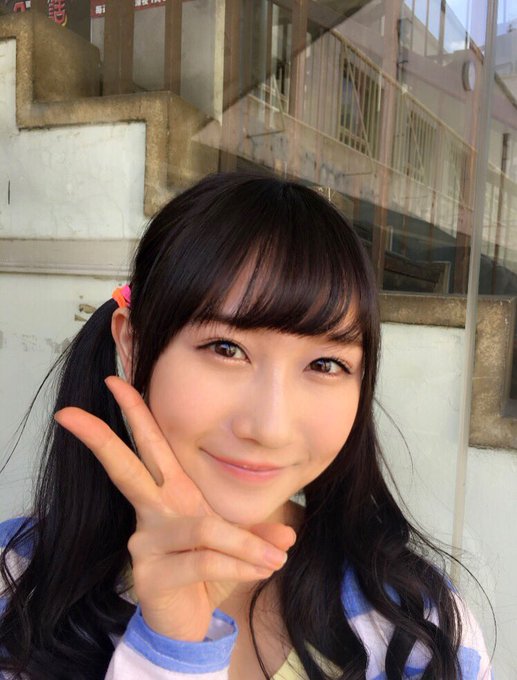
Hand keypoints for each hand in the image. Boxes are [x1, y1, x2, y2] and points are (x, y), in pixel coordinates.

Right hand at [54, 376, 295, 641]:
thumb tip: (289, 535)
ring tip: (276, 558)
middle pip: (127, 467)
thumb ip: (260, 533)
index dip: (134, 413)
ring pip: (204, 527)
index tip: (116, 381)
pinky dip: (241, 564)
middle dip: (102, 437)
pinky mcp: (152, 574)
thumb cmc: (208, 571)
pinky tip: (263, 570)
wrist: (191, 621)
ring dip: (246, 544)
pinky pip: (207, 560)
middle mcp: (152, 511)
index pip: (151, 446)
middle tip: (71, 412)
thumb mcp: (236, 543)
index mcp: (171, 493)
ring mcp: (147, 542)